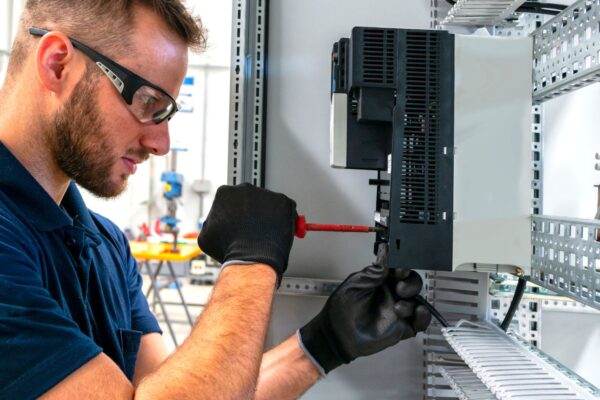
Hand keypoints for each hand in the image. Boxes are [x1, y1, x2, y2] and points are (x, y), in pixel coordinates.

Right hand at [197, 183, 296, 282]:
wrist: (251, 257)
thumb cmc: (230, 249)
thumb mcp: (207, 236)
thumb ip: (211, 223)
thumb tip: (215, 223)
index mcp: (225, 192)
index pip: (231, 200)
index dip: (235, 214)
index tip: (240, 223)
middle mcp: (245, 188)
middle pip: (250, 199)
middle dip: (252, 212)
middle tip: (254, 229)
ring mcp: (266, 193)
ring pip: (268, 204)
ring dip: (268, 216)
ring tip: (264, 234)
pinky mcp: (283, 201)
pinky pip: (285, 210)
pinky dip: (283, 220)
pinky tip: (276, 232)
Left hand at [297, 261, 430, 373]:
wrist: (337, 335)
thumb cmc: (341, 308)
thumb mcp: (356, 284)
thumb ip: (375, 271)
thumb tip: (386, 252)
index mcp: (381, 281)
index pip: (399, 269)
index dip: (403, 267)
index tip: (400, 270)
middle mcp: (391, 294)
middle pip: (412, 283)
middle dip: (410, 283)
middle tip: (399, 287)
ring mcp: (398, 311)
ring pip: (417, 300)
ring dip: (412, 300)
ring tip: (398, 307)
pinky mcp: (402, 327)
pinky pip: (420, 321)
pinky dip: (424, 316)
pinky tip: (418, 312)